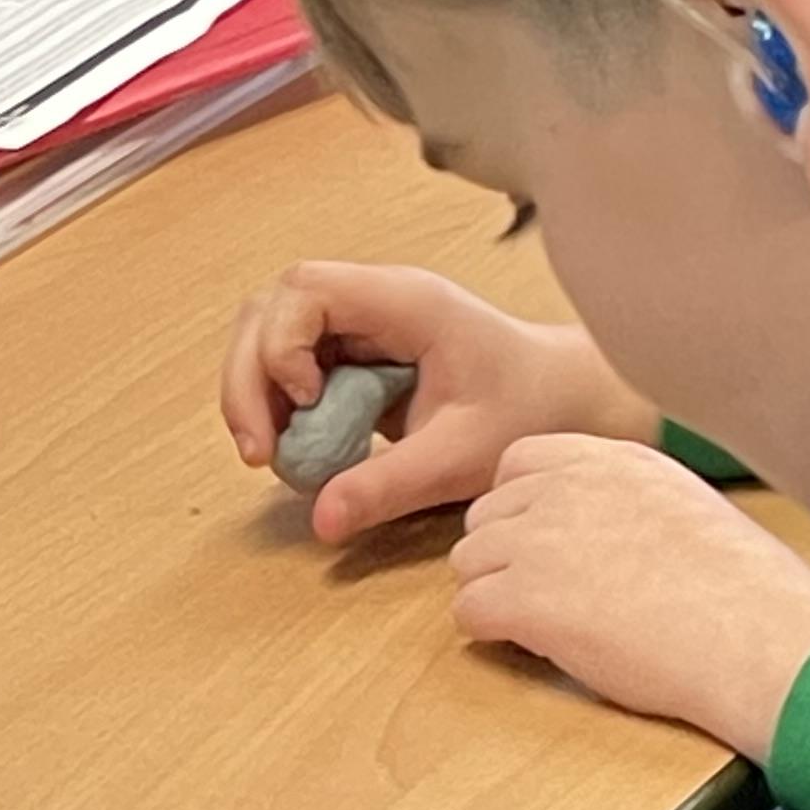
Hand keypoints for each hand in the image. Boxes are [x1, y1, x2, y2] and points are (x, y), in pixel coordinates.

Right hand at [223, 262, 654, 542]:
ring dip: (254, 394)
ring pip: (267, 336)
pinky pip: (289, 367)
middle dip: (248, 378)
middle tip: (258, 451)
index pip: (305, 290)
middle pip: (269, 311)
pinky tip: (295, 451)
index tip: (304, 403)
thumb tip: (321, 520)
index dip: (282, 344)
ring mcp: (357, 325)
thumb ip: (388, 485)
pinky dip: (277, 408)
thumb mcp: (459, 456)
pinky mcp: (351, 353)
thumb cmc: (527, 409)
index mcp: (405, 301)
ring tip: (270, 455)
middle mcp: (372, 301)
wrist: (561, 398)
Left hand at [450, 438, 809, 762]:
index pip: (521, 461)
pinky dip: (491, 633)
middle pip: (486, 513)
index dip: (522, 507)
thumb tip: (592, 535)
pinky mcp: (524, 598)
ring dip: (496, 594)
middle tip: (548, 596)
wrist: (762, 639)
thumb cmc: (747, 593)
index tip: (546, 544)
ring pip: (468, 562)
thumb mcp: (687, 507)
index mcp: (614, 460)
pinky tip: (536, 646)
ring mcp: (541, 540)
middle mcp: (569, 488)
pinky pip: (468, 610)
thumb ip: (627, 503)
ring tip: (547, 626)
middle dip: (506, 556)